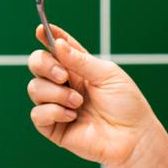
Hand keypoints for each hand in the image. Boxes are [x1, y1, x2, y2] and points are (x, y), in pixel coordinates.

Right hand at [26, 25, 156, 167]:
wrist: (133, 138)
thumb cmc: (126, 105)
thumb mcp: (107, 75)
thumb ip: (80, 60)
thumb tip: (56, 43)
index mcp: (78, 68)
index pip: (57, 47)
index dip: (46, 36)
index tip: (41, 29)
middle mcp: (64, 84)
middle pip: (37, 63)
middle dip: (44, 65)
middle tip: (63, 75)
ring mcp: (57, 105)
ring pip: (34, 88)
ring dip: (56, 93)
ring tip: (78, 102)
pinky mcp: (53, 127)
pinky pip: (37, 114)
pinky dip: (53, 111)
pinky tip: (72, 116)